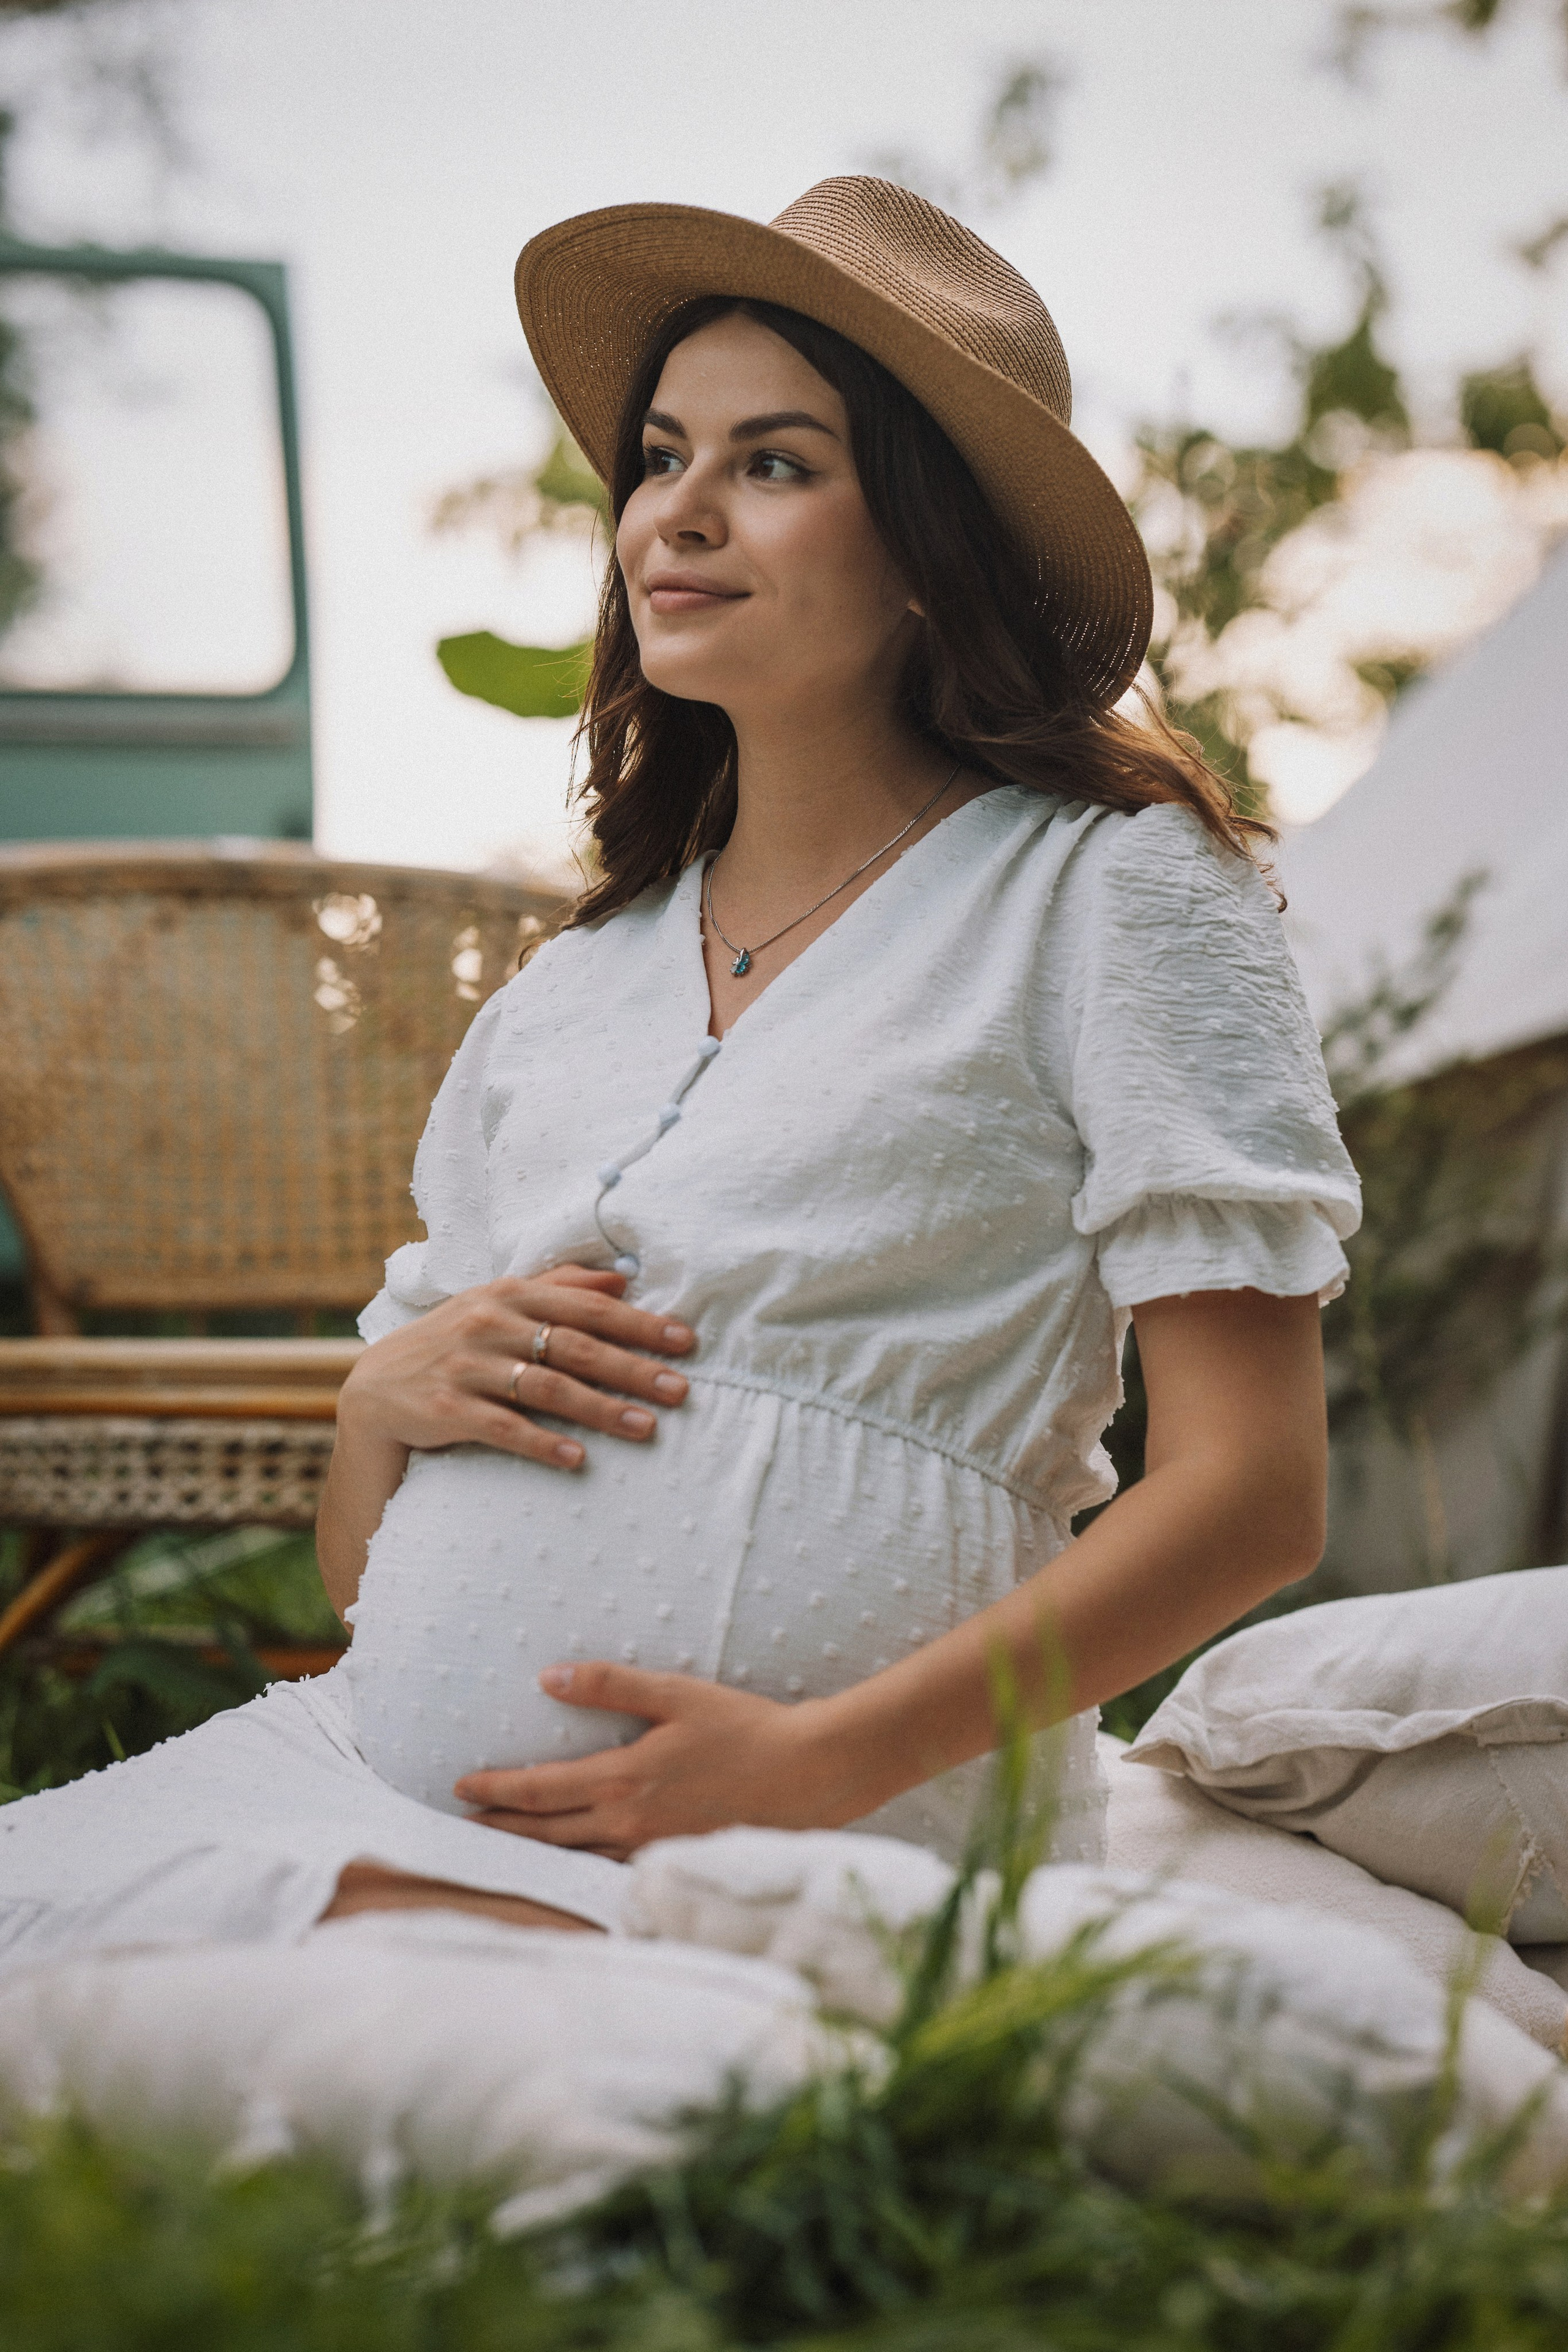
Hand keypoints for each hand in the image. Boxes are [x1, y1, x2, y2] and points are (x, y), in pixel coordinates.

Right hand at [338, 1266, 693, 1472]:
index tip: (685, 1341)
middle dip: (632, 1368)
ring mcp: (464, 1367)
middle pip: (573, 1346)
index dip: (638, 1323)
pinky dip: (542, 1442)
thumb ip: (558, 1288)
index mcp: (509, 1293)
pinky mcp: (443, 1409)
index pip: (585, 1306)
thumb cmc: (453, 1345)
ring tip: (645, 1428)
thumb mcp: (498, 1305)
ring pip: (545, 1387)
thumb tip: (621, 1279)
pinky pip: (501, 1428)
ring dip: (599, 1409)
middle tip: (680, 1390)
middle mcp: (488, 1324)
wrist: (374, 1391)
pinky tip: (577, 1457)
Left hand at [452, 1662, 857, 1858]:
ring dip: (530, 1853)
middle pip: (544, 1834)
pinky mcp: (674, 1860)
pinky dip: (575, 1867)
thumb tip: (547, 1677)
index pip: (537, 1790)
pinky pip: (609, 1869)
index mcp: (622, 1780)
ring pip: (573, 1858)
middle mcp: (628, 1823)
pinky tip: (568, 1865)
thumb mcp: (676, 1694)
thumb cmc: (745, 1729)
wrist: (808, 1776)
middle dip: (498, 1830)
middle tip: (461, 1828)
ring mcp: (651, 1849)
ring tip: (500, 1848)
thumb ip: (609, 1685)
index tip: (460, 1787)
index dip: (494, 1791)